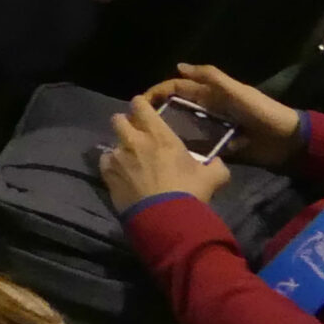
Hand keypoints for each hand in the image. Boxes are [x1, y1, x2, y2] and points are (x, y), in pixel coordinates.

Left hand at [101, 96, 232, 210]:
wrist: (166, 218)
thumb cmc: (190, 192)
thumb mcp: (212, 177)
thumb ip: (215, 166)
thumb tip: (217, 163)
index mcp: (159, 136)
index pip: (140, 106)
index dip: (140, 104)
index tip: (143, 108)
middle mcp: (134, 141)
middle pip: (117, 119)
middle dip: (124, 123)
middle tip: (134, 134)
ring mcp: (118, 157)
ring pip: (111, 143)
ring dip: (120, 149)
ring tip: (129, 161)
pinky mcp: (107, 174)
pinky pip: (105, 162)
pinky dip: (111, 165)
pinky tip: (121, 174)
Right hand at [147, 63, 307, 167]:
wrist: (287, 141)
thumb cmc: (261, 112)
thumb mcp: (236, 91)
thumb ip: (212, 78)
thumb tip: (178, 66)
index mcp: (211, 94)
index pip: (177, 88)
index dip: (158, 91)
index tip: (140, 102)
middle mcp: (209, 110)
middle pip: (178, 108)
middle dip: (159, 112)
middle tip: (138, 124)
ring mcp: (214, 130)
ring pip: (186, 128)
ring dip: (171, 132)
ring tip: (151, 141)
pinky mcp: (221, 147)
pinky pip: (200, 147)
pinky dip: (189, 149)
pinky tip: (174, 155)